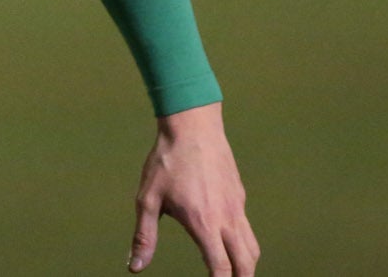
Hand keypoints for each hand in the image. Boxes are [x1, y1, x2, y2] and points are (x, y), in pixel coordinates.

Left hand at [128, 102, 256, 275]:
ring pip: (252, 246)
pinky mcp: (239, 194)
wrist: (192, 125)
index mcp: (204, 223)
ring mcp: (237, 205)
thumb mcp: (148, 199)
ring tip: (235, 274)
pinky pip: (247, 226)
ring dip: (246, 264)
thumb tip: (135, 266)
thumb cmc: (167, 161)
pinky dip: (243, 242)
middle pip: (246, 262)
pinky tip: (229, 242)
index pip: (220, 268)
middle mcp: (226, 218)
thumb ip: (144, 236)